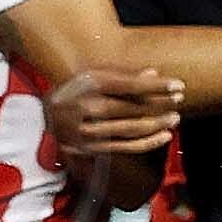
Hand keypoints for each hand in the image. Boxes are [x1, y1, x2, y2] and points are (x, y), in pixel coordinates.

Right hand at [45, 62, 181, 156]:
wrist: (40, 117)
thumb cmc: (74, 91)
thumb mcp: (94, 77)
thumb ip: (123, 76)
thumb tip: (155, 74)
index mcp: (87, 84)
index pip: (129, 85)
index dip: (157, 86)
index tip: (179, 85)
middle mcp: (84, 107)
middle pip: (131, 108)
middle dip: (160, 105)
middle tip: (180, 101)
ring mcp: (85, 130)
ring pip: (129, 129)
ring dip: (156, 125)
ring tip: (175, 119)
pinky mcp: (87, 148)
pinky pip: (124, 147)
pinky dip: (146, 143)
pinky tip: (163, 136)